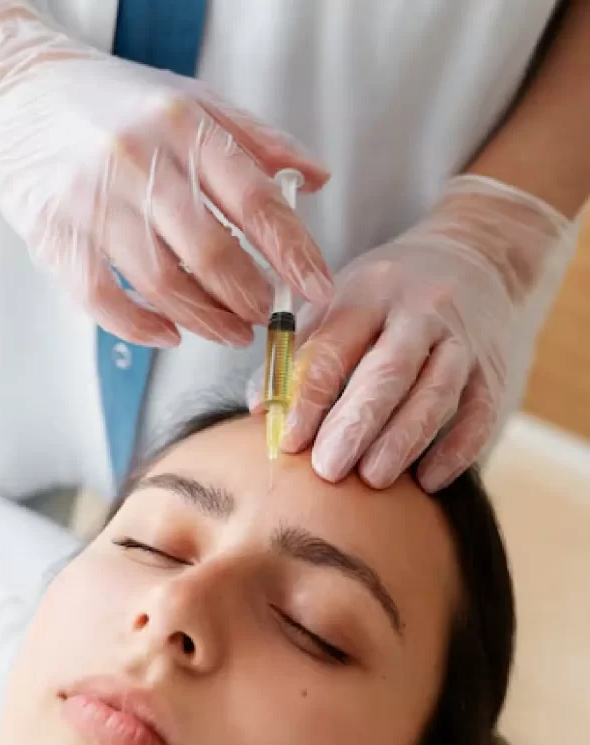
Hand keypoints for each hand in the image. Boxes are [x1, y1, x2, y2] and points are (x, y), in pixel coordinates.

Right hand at [0, 0, 332, 346]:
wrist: (14, 90)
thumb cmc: (109, 101)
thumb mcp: (191, 101)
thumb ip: (256, 142)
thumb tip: (316, 180)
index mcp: (181, 124)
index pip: (254, 199)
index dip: (293, 253)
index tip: (317, 288)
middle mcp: (137, 160)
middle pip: (211, 252)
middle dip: (250, 296)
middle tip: (266, 314)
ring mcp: (90, 200)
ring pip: (161, 282)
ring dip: (205, 319)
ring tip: (230, 330)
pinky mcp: (53, 233)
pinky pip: (102, 298)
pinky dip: (140, 326)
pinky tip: (168, 333)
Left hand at [251, 176, 574, 489]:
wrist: (475, 255)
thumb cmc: (386, 295)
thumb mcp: (339, 302)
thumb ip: (299, 352)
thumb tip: (260, 407)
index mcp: (368, 293)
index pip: (334, 347)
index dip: (309, 397)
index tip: (288, 441)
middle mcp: (419, 311)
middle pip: (388, 371)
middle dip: (356, 423)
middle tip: (328, 470)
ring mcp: (462, 340)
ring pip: (436, 393)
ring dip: (404, 439)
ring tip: (373, 478)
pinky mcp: (493, 369)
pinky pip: (481, 412)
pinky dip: (457, 449)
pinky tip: (429, 480)